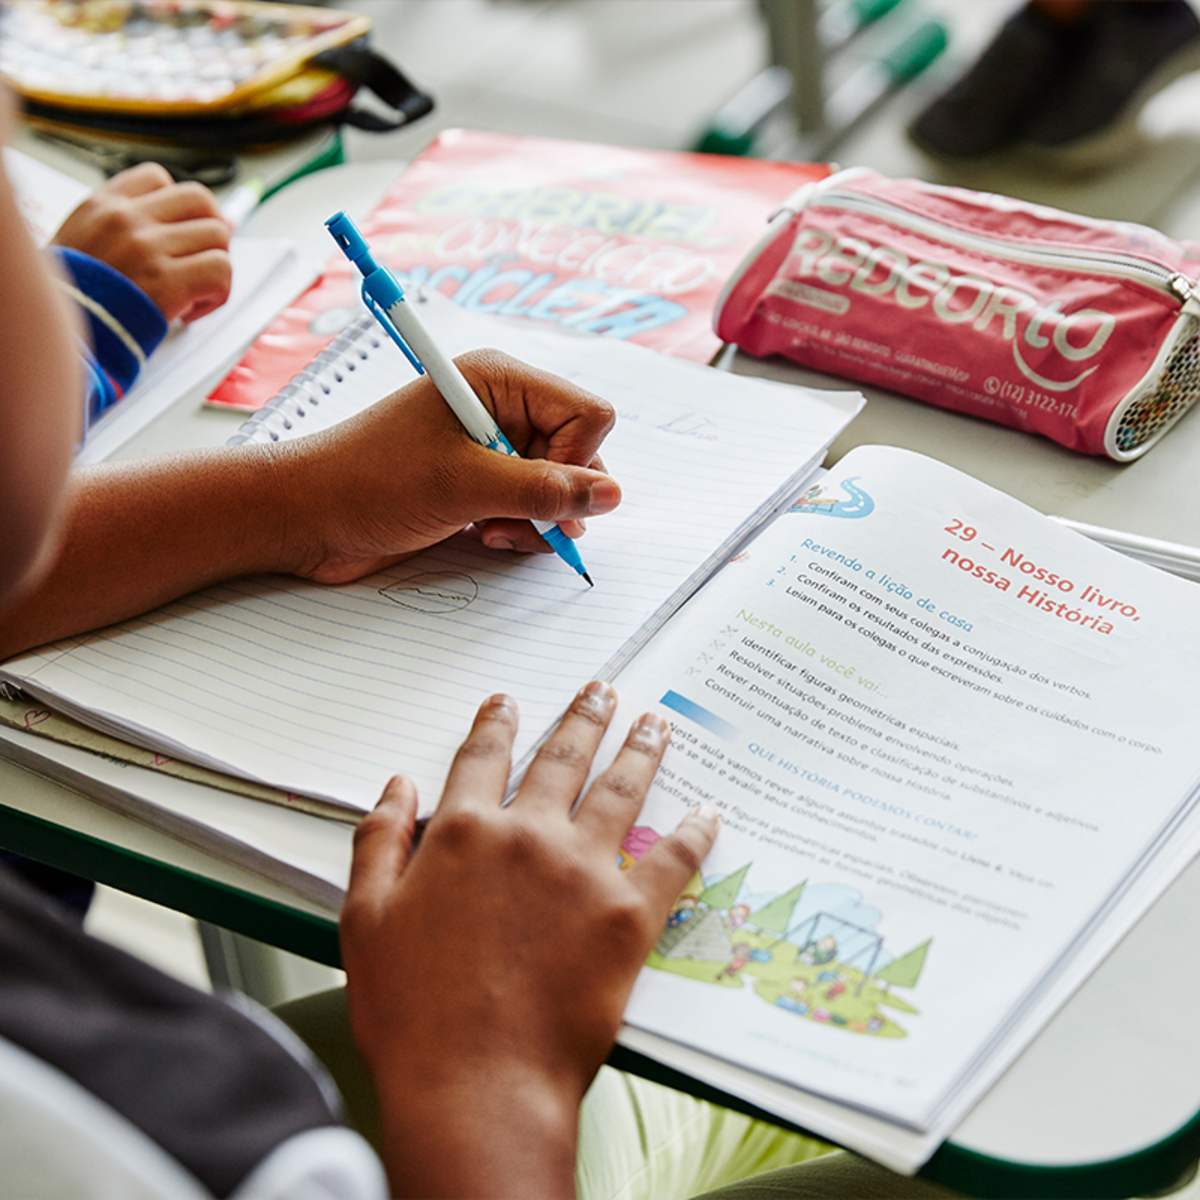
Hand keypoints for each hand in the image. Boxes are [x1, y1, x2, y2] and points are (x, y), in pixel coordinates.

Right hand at [51, 162, 230, 321]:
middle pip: (200, 200)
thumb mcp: (83, 240)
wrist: (64, 334)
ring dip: (216, 266)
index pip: (159, 178)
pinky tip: (190, 311)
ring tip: (193, 291)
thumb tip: (183, 225)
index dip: (179, 207)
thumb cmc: (77, 296)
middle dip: (211, 229)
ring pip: (218, 235)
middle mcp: (127, 219)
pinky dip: (218, 294)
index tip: (177, 234)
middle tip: (201, 260)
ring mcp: (148, 248)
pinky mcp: (168, 281)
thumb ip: (125, 226)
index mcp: (104, 204)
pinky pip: (221, 270)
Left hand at [280, 348, 621, 583]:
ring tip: (494, 532)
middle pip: (579, 454)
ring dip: (538, 521)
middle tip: (520, 520)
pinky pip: (532, 508)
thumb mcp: (463, 485)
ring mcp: (490, 449)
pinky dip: (520, 530)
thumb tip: (611, 495)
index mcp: (498, 381)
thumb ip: (544, 491)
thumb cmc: (366, 482)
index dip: (577, 460)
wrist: (305, 517)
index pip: (588, 415)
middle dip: (557, 497)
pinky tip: (486, 536)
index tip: (540, 491)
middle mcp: (501, 409)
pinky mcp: (479, 484)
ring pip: (559, 488)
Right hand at [340, 681, 718, 1197]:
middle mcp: (528, 837)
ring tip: (655, 722)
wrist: (477, 1083)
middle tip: (603, 690)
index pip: (482, 759)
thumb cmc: (414, 1013)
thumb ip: (379, 842)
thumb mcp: (366, 920)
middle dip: (583, 717)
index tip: (508, 702)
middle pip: (562, 759)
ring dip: (639, 749)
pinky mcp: (628, 916)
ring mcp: (584, 872)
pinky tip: (707, 812)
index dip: (496, 724)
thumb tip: (396, 786)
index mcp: (464, 834)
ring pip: (619, 790)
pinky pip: (671, 859)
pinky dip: (693, 832)